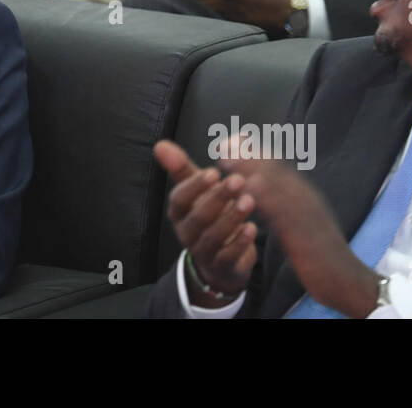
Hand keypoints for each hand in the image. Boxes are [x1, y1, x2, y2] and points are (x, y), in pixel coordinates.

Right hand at [154, 140, 256, 302]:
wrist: (219, 258)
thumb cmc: (207, 214)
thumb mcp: (195, 191)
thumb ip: (180, 168)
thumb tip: (160, 144)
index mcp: (178, 212)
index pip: (179, 199)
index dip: (195, 186)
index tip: (214, 171)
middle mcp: (186, 233)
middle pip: (199, 216)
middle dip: (218, 198)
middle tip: (239, 180)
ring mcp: (203, 252)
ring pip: (214, 236)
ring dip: (232, 217)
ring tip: (249, 201)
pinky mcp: (222, 267)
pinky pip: (228, 256)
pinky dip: (240, 243)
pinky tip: (251, 228)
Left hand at [217, 151, 378, 316]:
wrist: (345, 280)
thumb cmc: (319, 253)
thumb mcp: (300, 223)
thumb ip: (284, 207)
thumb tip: (263, 193)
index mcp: (303, 195)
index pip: (276, 167)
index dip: (252, 153)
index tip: (230, 142)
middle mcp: (305, 198)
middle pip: (274, 169)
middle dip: (247, 155)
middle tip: (223, 143)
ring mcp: (306, 212)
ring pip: (276, 184)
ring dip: (250, 169)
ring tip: (226, 159)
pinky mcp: (305, 232)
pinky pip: (283, 211)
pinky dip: (265, 197)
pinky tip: (248, 188)